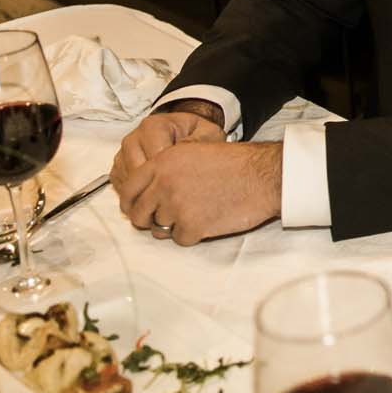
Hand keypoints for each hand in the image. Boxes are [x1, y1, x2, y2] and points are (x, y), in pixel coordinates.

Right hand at [110, 105, 225, 191]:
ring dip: (147, 196)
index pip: (155, 159)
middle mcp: (133, 138)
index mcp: (153, 126)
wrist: (183, 132)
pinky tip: (156, 199)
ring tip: (169, 201)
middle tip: (177, 199)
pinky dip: (138, 197)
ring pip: (128, 184)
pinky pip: (122, 188)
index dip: (170, 176)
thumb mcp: (207, 132)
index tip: (185, 186)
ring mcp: (123, 154)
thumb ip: (199, 141)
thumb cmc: (195, 134)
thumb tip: (183, 151)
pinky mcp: (118, 168)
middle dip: (157, 189)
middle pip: (138, 174)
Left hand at [112, 139, 282, 245]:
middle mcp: (164, 183)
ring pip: (160, 228)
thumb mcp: (193, 153)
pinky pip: (180, 239)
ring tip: (199, 212)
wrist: (263, 176)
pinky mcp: (191, 226)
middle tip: (166, 218)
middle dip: (149, 219)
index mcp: (162, 162)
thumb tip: (147, 194)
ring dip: (176, 225)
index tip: (136, 209)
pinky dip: (193, 234)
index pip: (128, 188)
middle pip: (139, 213)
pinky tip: (209, 220)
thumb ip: (166, 171)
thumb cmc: (235, 164)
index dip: (130, 203)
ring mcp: (176, 206)